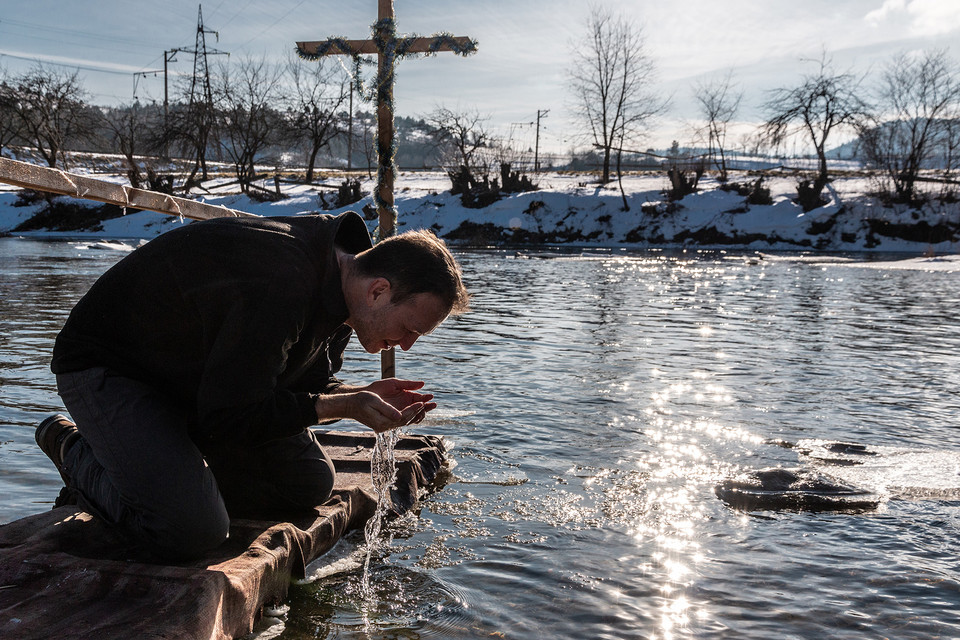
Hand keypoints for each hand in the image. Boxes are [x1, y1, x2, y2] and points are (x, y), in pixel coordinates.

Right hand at [314, 379, 436, 432]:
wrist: (350, 405)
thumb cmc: (361, 401)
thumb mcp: (374, 402)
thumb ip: (387, 409)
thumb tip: (400, 415)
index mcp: (383, 422)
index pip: (403, 416)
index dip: (413, 409)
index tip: (422, 401)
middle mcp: (385, 426)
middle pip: (407, 420)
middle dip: (420, 411)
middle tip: (431, 403)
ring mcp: (385, 426)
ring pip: (405, 421)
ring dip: (417, 413)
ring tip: (428, 406)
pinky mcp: (384, 423)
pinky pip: (401, 420)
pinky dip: (410, 414)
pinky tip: (416, 409)